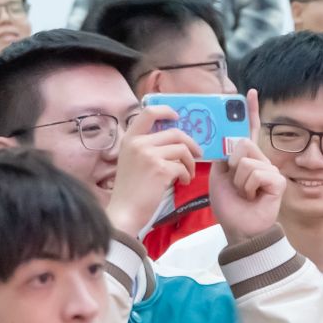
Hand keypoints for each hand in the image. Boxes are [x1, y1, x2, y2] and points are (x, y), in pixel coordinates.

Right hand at [105, 105, 198, 237]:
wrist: (125, 211)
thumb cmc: (129, 189)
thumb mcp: (131, 160)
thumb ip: (145, 146)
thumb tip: (172, 139)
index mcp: (130, 139)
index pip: (149, 112)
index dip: (166, 111)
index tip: (177, 117)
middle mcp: (138, 143)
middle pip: (175, 133)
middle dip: (191, 144)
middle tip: (196, 154)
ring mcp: (149, 155)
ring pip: (182, 149)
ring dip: (190, 163)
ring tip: (186, 174)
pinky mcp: (160, 169)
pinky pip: (182, 166)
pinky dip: (186, 175)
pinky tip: (181, 183)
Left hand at [211, 96, 285, 243]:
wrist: (238, 228)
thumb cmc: (229, 204)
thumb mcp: (218, 176)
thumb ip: (222, 156)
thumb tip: (226, 140)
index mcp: (246, 157)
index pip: (249, 130)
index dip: (250, 112)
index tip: (249, 92)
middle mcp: (262, 160)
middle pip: (242, 143)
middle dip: (232, 164)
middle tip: (235, 184)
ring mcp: (271, 170)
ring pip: (246, 160)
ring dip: (238, 180)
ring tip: (244, 193)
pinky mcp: (277, 181)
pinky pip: (255, 173)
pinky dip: (248, 187)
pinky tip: (253, 197)